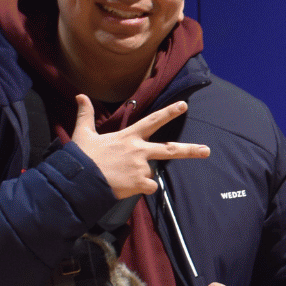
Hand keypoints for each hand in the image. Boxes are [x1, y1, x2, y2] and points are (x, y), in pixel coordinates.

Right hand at [70, 95, 208, 198]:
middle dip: (190, 150)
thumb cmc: (82, 158)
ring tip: (124, 176)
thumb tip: (80, 96)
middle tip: (206, 150)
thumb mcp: (83, 134)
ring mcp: (141, 167)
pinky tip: (127, 187)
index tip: (184, 105)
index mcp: (128, 137)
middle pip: (170, 149)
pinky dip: (143, 189)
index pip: (152, 121)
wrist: (79, 180)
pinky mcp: (140, 183)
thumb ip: (86, 115)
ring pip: (153, 172)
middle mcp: (138, 150)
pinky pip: (150, 187)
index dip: (169, 112)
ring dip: (143, 176)